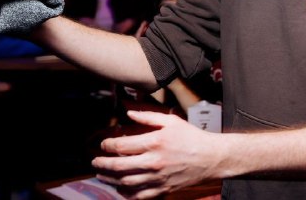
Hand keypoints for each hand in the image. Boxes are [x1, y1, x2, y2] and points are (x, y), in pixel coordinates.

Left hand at [92, 110, 220, 198]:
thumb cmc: (191, 137)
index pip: (122, 146)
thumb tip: (128, 112)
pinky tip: (119, 188)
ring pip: (125, 182)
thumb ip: (148, 116)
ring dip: (109, 179)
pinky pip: (139, 195)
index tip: (103, 144)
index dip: (107, 145)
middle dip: (102, 164)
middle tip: (95, 161)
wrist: (210, 158)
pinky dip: (126, 194)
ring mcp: (157, 178)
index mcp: (154, 142)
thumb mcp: (170, 120)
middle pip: (119, 166)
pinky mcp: (163, 189)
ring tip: (101, 175)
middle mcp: (154, 161)